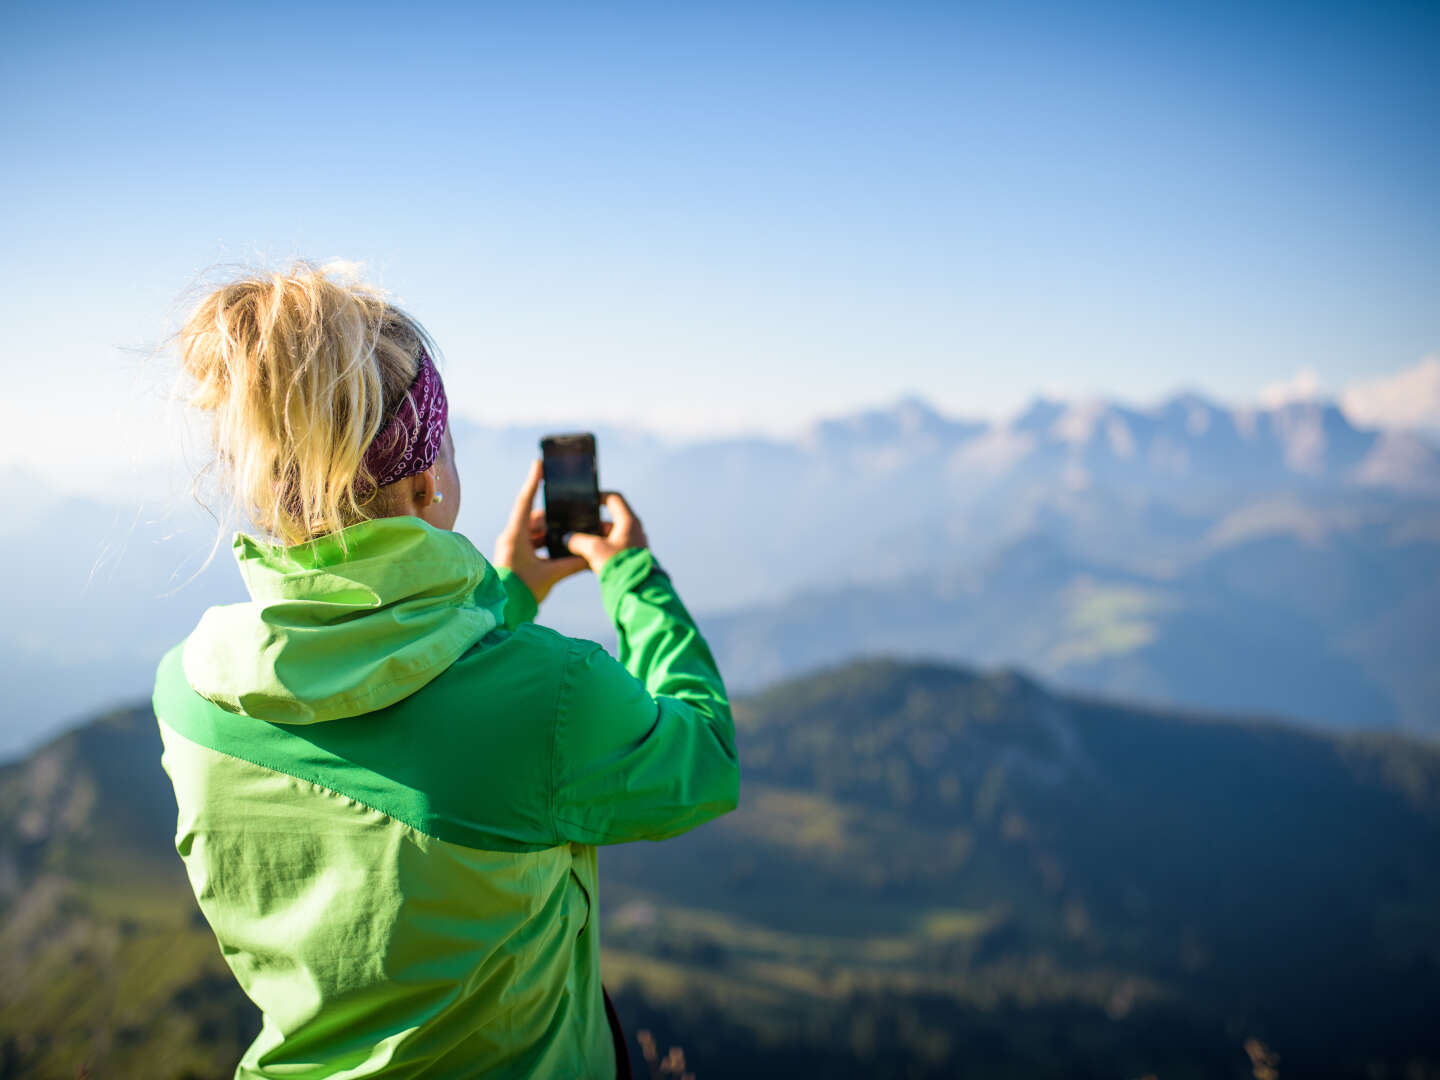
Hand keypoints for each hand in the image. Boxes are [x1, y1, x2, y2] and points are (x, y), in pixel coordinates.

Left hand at [492, 460, 586, 604]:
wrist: (501, 610)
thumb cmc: (521, 591)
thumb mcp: (550, 575)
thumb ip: (572, 564)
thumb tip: (592, 557)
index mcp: (515, 535)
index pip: (526, 502)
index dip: (533, 482)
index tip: (539, 463)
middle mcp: (511, 538)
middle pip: (534, 519)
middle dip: (553, 517)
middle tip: (569, 512)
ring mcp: (511, 547)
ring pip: (533, 532)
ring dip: (550, 532)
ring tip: (568, 532)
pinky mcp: (514, 558)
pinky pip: (532, 543)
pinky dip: (545, 543)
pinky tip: (560, 547)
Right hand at [566, 491, 649, 573]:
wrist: (638, 591)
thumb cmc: (620, 565)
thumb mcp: (595, 550)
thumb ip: (579, 541)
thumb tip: (568, 539)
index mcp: (628, 522)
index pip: (614, 499)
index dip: (599, 496)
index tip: (585, 500)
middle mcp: (633, 531)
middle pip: (609, 520)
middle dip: (591, 524)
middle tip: (575, 527)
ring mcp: (633, 545)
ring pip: (609, 537)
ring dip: (594, 539)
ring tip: (577, 544)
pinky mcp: (629, 559)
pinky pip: (612, 550)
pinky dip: (600, 551)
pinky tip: (586, 558)